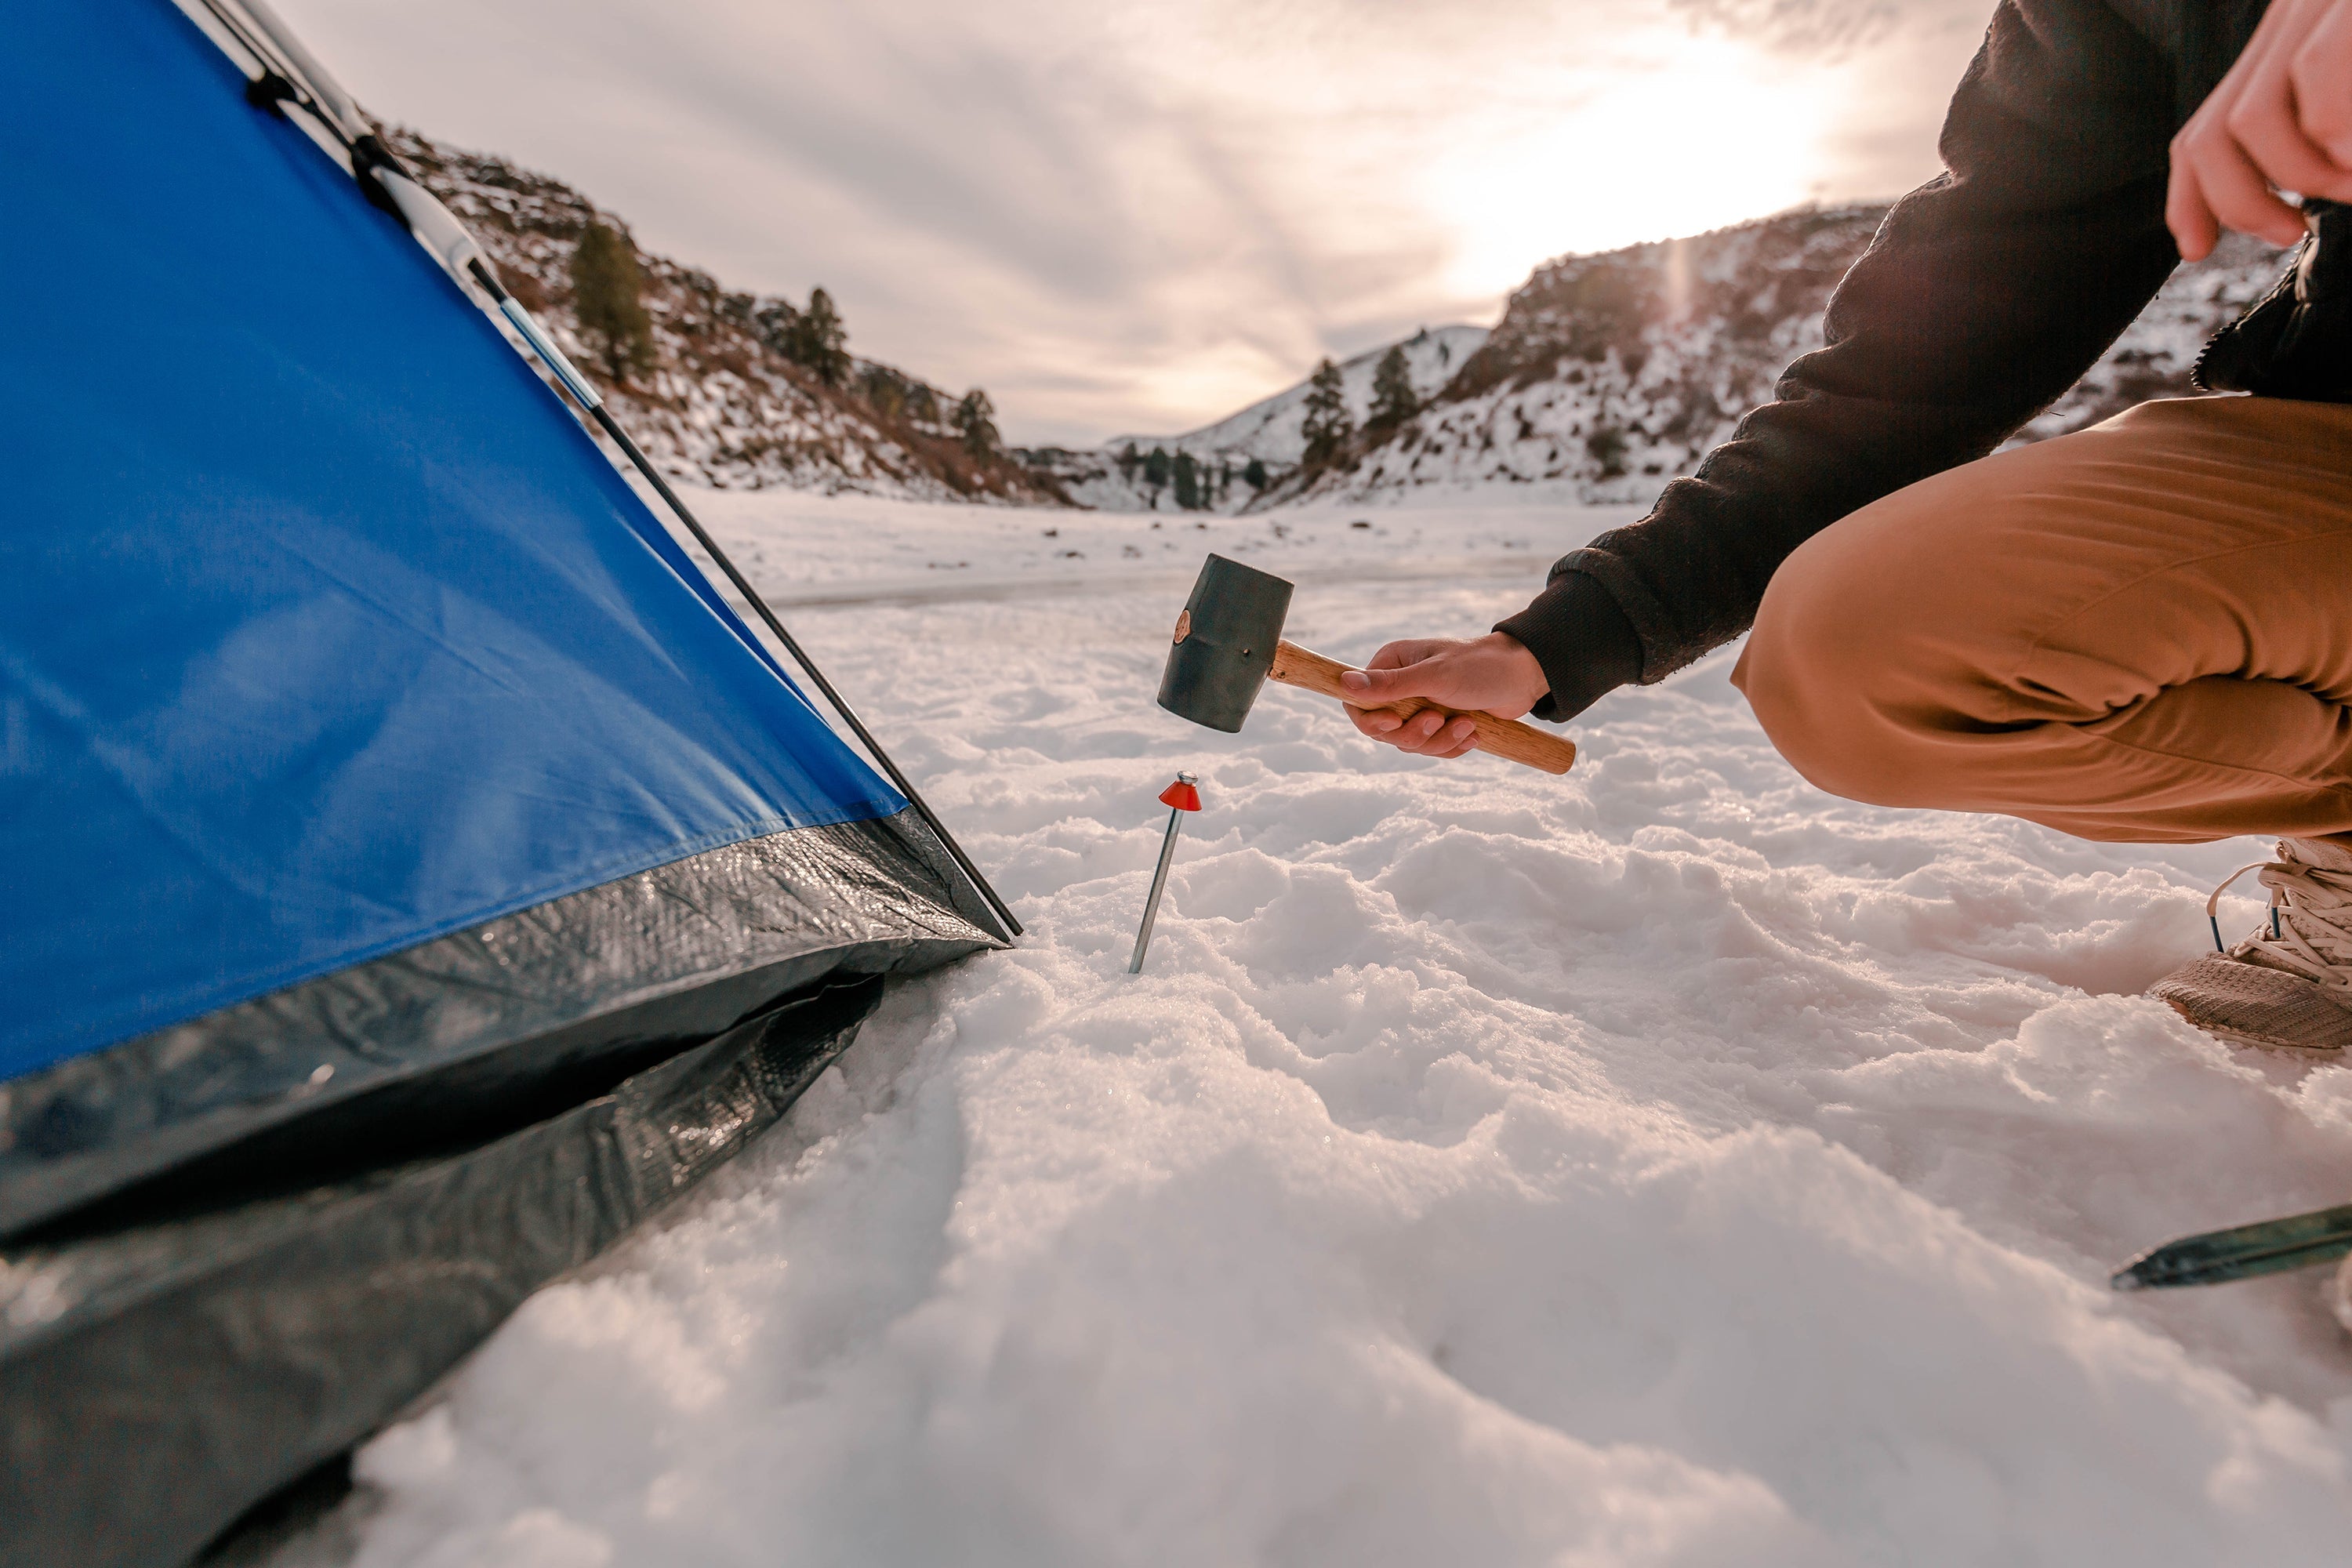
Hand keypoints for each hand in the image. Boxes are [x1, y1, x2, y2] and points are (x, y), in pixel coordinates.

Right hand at [1338, 632, 1548, 759]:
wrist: (1524, 677)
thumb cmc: (1480, 666)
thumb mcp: (1434, 676)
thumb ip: (1389, 685)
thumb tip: (1344, 685)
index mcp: (1391, 665)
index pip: (1357, 703)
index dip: (1372, 721)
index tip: (1396, 721)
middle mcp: (1401, 687)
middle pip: (1384, 731)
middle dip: (1415, 733)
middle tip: (1439, 719)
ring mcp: (1421, 708)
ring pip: (1410, 744)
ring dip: (1439, 740)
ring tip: (1465, 724)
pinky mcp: (1441, 726)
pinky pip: (1433, 750)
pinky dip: (1453, 747)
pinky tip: (1472, 732)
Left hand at [2169, 0, 2351, 259]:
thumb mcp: (2348, 87)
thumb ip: (2334, 125)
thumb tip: (2302, 194)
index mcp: (2297, 32)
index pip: (2208, 126)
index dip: (2191, 196)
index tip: (2196, 246)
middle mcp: (2299, 12)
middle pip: (2218, 132)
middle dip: (2242, 201)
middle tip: (2292, 230)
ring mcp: (2323, 6)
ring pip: (2261, 121)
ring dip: (2309, 175)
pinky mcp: (2347, 13)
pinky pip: (2318, 79)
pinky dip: (2341, 138)